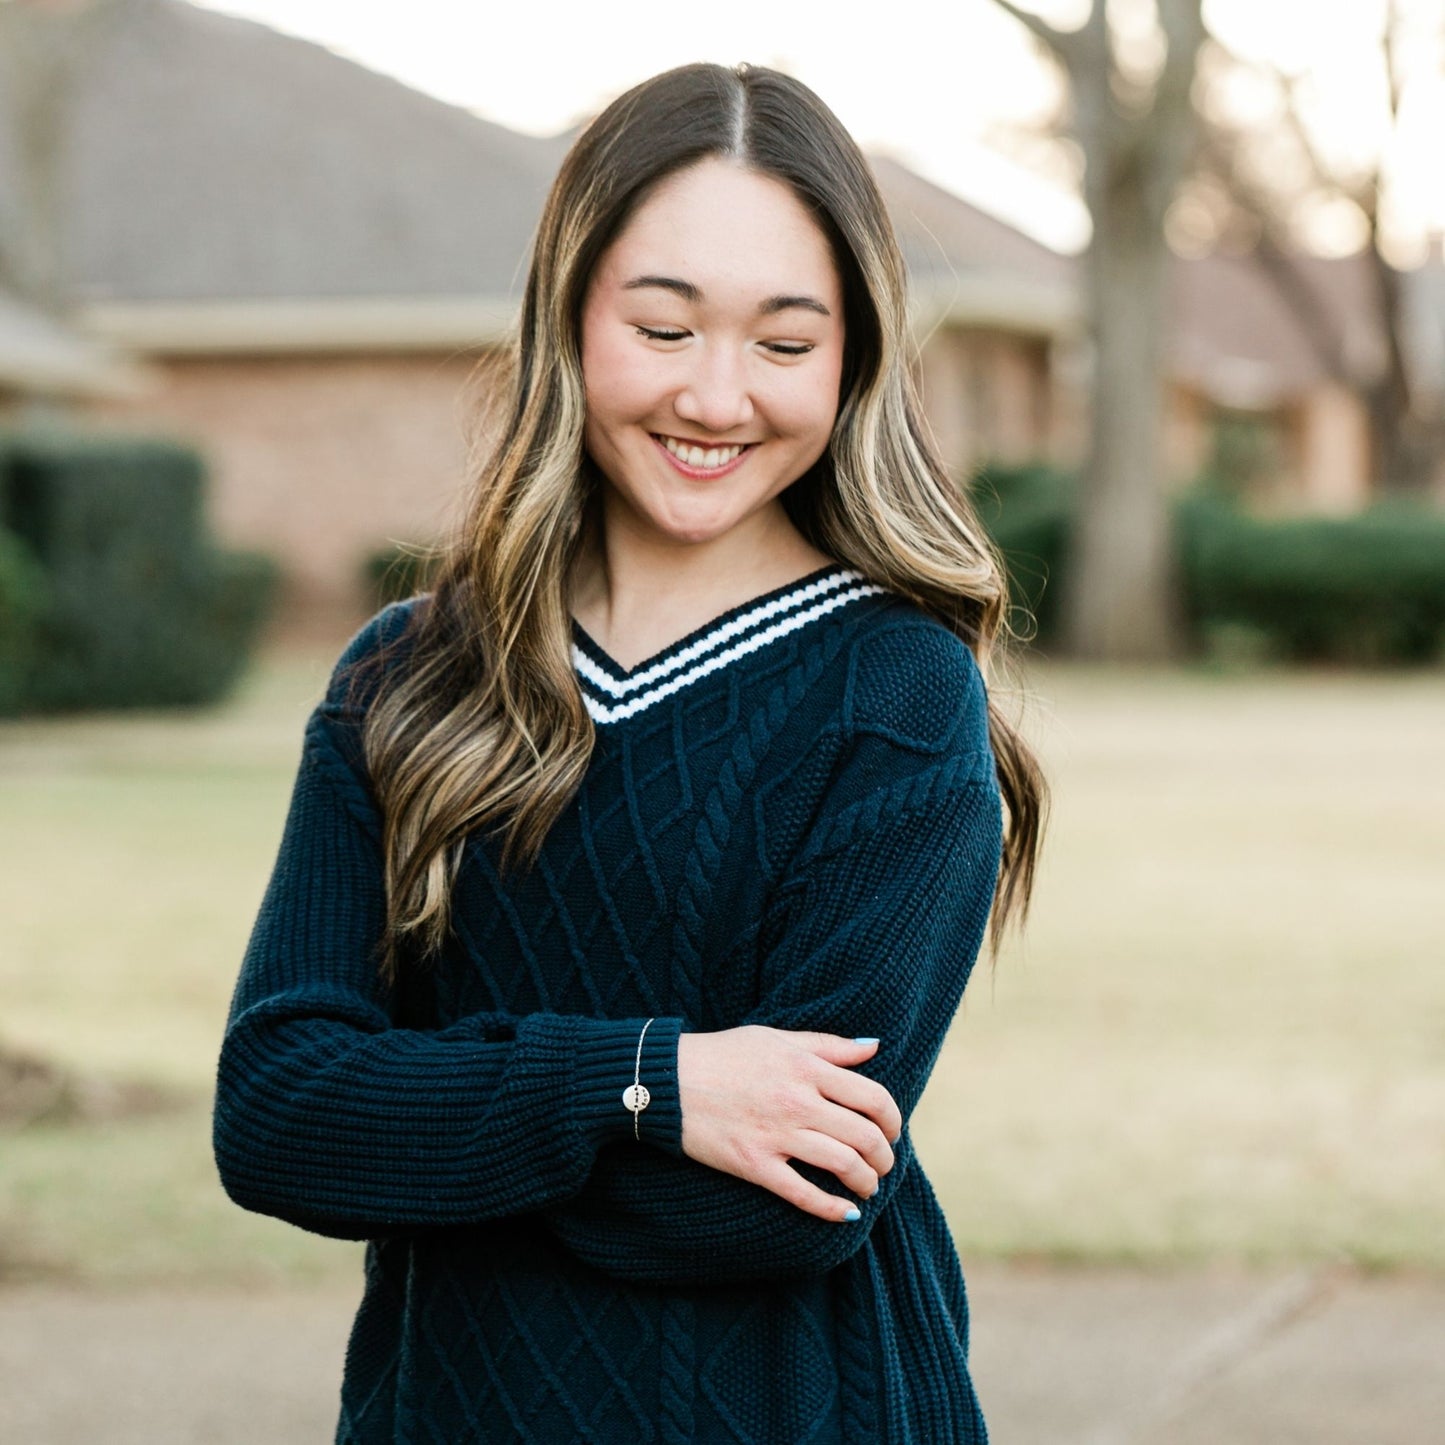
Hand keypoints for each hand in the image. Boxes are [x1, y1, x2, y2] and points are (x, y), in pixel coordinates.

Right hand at [676, 1027, 901, 1221]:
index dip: (892, 1119)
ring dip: (866, 1182)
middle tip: (883, 1163)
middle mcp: (798, 1102)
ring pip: (843, 1165)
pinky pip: (803, 1194)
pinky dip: (832, 1209)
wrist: (667, 1080)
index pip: (872, 1097)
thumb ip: (828, 1045)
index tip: (893, 1131)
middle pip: (864, 1136)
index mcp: (806, 1068)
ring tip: (867, 1186)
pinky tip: (847, 1214)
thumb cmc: (724, 1054)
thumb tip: (874, 1046)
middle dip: (884, 1156)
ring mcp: (777, 1135)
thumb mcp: (777, 1038)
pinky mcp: (755, 1165)